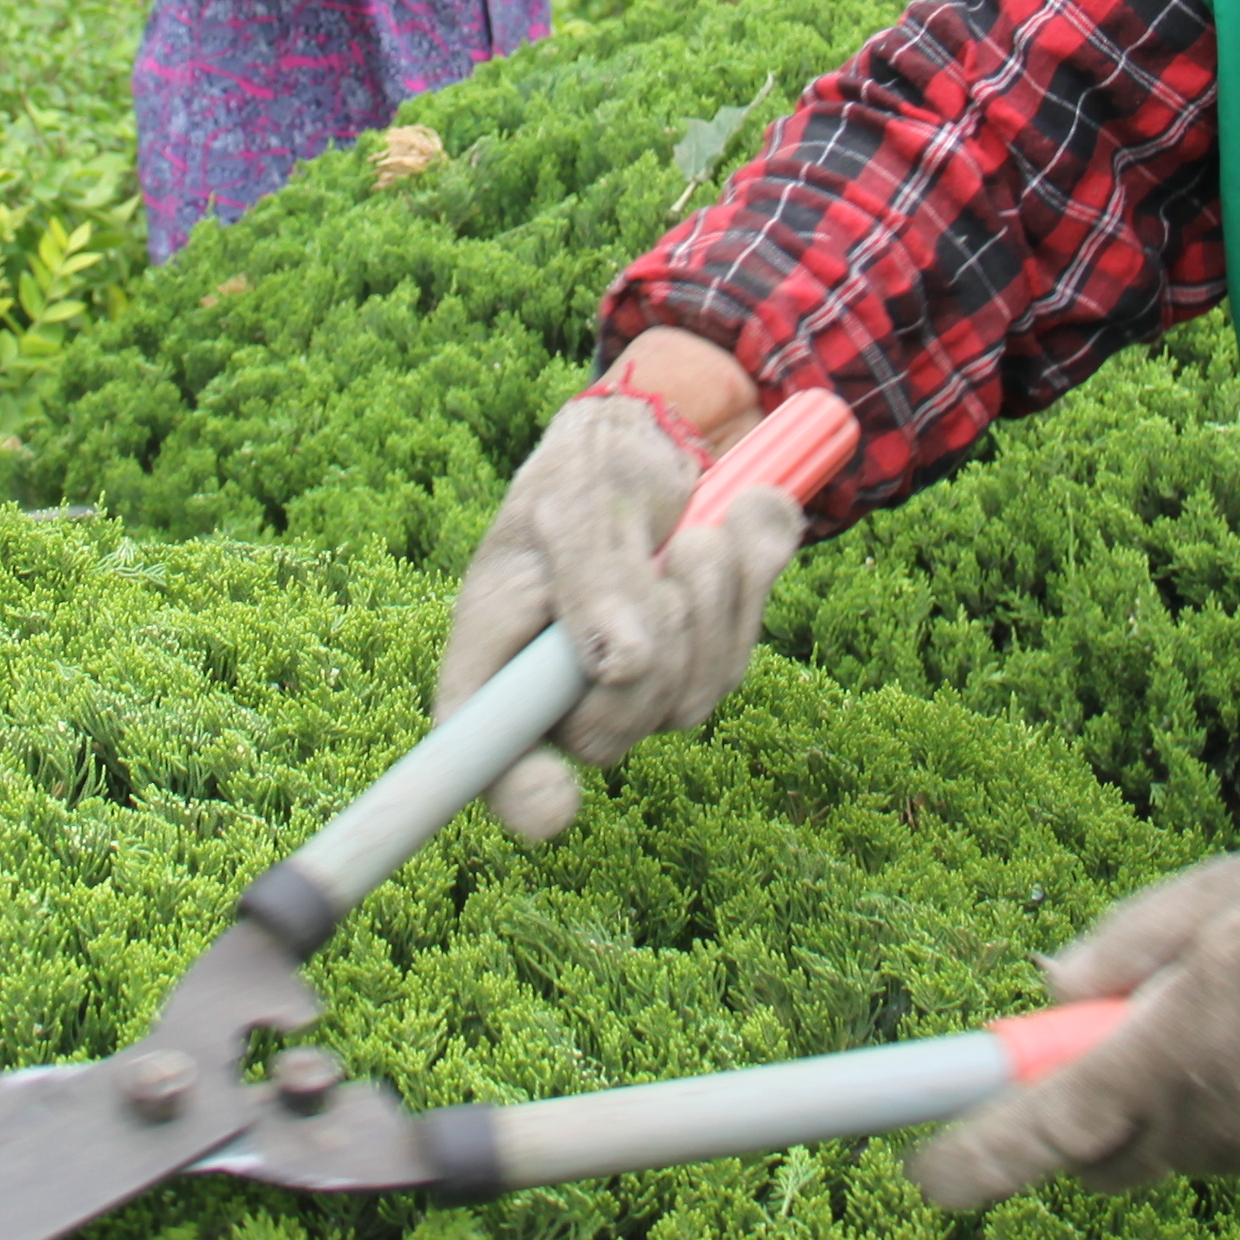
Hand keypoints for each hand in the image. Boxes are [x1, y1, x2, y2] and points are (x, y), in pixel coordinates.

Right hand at [431, 386, 807, 842]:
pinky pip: (741, 654)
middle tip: (670, 558)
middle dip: (657, 644)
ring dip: (711, 598)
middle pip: (611, 736)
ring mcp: (640, 691)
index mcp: (499, 665)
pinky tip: (731, 530)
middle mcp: (564, 696)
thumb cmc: (584, 470)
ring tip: (697, 530)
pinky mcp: (704, 666)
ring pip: (692, 696)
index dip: (518, 794)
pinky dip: (749, 582)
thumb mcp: (572, 501)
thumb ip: (591, 578)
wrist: (652, 439)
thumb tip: (618, 664)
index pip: (489, 764)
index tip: (555, 800)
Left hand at [907, 827, 1239, 1205]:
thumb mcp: (1202, 900)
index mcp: (1159, 1056)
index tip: (925, 1176)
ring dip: (1182, 1098)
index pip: (1041, 1132)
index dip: (975, 1160)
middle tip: (1110, 1045)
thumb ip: (1113, 954)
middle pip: (1104, 1154)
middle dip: (1085, 1118)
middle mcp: (1203, 1125)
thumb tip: (1050, 990)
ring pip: (1182, 1144)